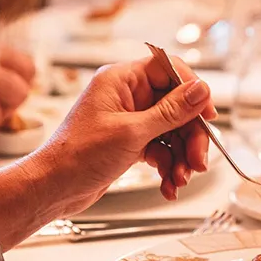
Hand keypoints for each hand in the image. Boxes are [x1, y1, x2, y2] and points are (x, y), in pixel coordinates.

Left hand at [28, 57, 216, 217]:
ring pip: (171, 132)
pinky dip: (167, 167)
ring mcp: (128, 120)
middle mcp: (125, 96)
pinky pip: (160, 149)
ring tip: (180, 179)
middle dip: (190, 137)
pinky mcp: (128, 142)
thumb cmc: (77, 156)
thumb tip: (200, 90)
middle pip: (175, 107)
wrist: (53, 189)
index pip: (169, 71)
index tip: (207, 115)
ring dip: (181, 157)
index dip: (192, 91)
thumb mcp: (131, 133)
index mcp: (121, 80)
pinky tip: (168, 185)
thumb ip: (170, 112)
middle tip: (197, 161)